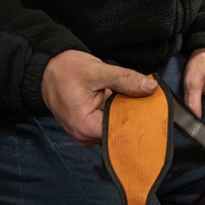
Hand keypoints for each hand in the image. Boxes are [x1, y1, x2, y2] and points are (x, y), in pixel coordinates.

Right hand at [41, 49, 156, 145]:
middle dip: (137, 119)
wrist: (47, 68)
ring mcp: (86, 132)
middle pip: (119, 132)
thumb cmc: (66, 70)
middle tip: (157, 105)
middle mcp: (85, 136)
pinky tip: (134, 102)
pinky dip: (121, 112)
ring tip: (148, 103)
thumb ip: (125, 80)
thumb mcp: (96, 71)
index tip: (157, 113)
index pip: (120, 133)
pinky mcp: (89, 124)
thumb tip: (151, 88)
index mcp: (85, 128)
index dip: (139, 123)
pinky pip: (109, 121)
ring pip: (116, 127)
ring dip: (130, 115)